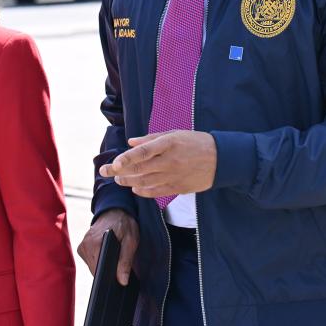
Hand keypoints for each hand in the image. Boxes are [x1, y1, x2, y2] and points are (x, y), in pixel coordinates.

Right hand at [77, 209, 138, 285]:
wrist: (115, 210)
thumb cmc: (124, 224)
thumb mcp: (131, 240)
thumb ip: (125, 261)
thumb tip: (122, 281)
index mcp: (95, 244)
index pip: (98, 271)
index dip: (108, 277)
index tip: (118, 278)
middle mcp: (85, 245)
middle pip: (95, 270)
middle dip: (107, 271)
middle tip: (119, 265)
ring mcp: (82, 246)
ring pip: (92, 267)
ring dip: (102, 265)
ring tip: (113, 257)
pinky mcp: (82, 247)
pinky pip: (90, 261)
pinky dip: (98, 261)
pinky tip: (107, 255)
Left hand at [98, 130, 216, 197]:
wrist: (221, 159)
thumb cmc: (195, 142)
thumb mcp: (175, 134)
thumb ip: (151, 138)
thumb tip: (130, 142)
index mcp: (169, 143)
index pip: (143, 152)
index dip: (126, 158)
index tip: (113, 163)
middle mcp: (170, 160)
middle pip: (140, 169)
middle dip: (119, 171)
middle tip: (105, 171)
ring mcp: (174, 175)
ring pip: (145, 182)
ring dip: (128, 181)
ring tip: (118, 179)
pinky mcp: (179, 187)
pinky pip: (156, 192)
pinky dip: (143, 191)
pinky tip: (134, 188)